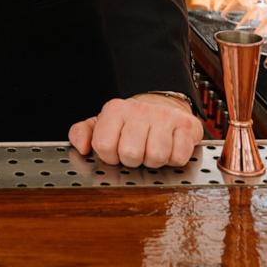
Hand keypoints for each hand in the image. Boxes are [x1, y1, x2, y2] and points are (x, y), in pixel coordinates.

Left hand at [68, 94, 203, 167]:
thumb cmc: (130, 122)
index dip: (110, 156)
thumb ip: (83, 133)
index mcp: (115, 110)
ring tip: (152, 149)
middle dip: (133, 160)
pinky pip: (178, 158)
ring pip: (155, 157)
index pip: (104, 146)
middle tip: (137, 151)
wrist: (162, 106)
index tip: (116, 151)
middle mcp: (139, 110)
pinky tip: (169, 148)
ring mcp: (164, 116)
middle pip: (130, 154)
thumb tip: (81, 148)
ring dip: (154, 161)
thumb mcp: (103, 124)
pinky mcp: (186, 125)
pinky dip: (174, 159)